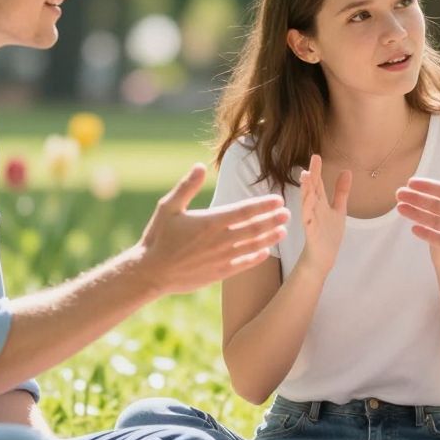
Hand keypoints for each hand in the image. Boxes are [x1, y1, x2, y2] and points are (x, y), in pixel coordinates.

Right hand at [136, 164, 288, 294]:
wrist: (151, 272)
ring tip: (283, 231)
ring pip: (252, 246)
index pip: (244, 211)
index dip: (263, 205)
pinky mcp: (219, 273)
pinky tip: (266, 252)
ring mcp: (221, 258)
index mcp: (210, 222)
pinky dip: (256, 258)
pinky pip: (243, 265)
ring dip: (269, 238)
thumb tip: (199, 166)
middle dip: (273, 220)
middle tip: (288, 214)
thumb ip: (186, 187)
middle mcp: (220, 240)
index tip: (278, 200)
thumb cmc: (158, 237)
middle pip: (254, 228)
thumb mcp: (168, 207)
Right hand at [297, 154, 351, 275]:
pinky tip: (307, 201)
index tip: (316, 156)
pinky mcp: (311, 232)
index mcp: (320, 203)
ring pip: (307, 202)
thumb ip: (341, 191)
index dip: (317, 171)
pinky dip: (307, 210)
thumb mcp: (338, 209)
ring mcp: (311, 220)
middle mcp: (314, 208)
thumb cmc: (328, 234)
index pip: (318, 184)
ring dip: (306, 189)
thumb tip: (347, 171)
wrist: (323, 257)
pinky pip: (308, 220)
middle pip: (312, 189)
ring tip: (305, 176)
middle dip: (312, 175)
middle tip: (313, 159)